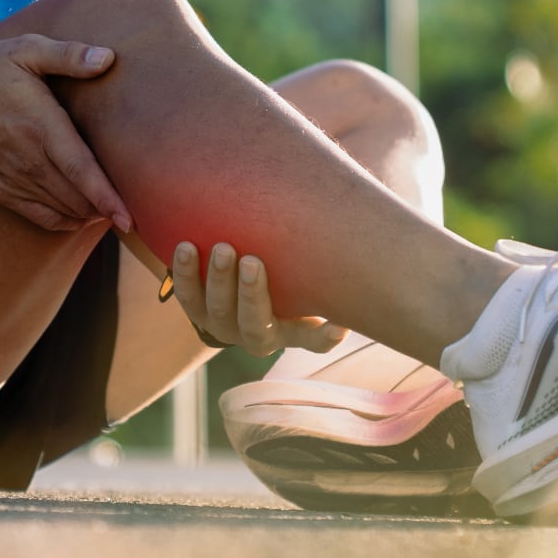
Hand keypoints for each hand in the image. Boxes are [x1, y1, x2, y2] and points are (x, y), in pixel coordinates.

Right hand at [0, 34, 129, 232]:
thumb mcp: (23, 51)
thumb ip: (67, 55)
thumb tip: (108, 58)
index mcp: (39, 126)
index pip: (80, 170)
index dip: (107, 196)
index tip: (129, 217)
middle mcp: (27, 159)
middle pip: (76, 197)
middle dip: (106, 209)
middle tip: (133, 209)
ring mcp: (11, 179)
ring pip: (61, 210)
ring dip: (89, 214)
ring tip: (112, 209)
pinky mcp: (0, 191)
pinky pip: (39, 216)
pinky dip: (64, 221)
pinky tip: (81, 216)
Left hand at [170, 242, 346, 355]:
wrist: (241, 278)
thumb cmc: (292, 271)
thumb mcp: (312, 271)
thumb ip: (330, 256)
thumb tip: (374, 216)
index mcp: (295, 331)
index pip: (316, 340)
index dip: (326, 336)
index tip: (339, 326)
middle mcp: (260, 335)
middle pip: (255, 324)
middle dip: (252, 294)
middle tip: (251, 261)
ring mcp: (226, 326)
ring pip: (217, 312)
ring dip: (217, 280)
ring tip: (222, 247)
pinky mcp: (198, 311)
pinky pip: (186, 297)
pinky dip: (183, 273)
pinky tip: (185, 246)